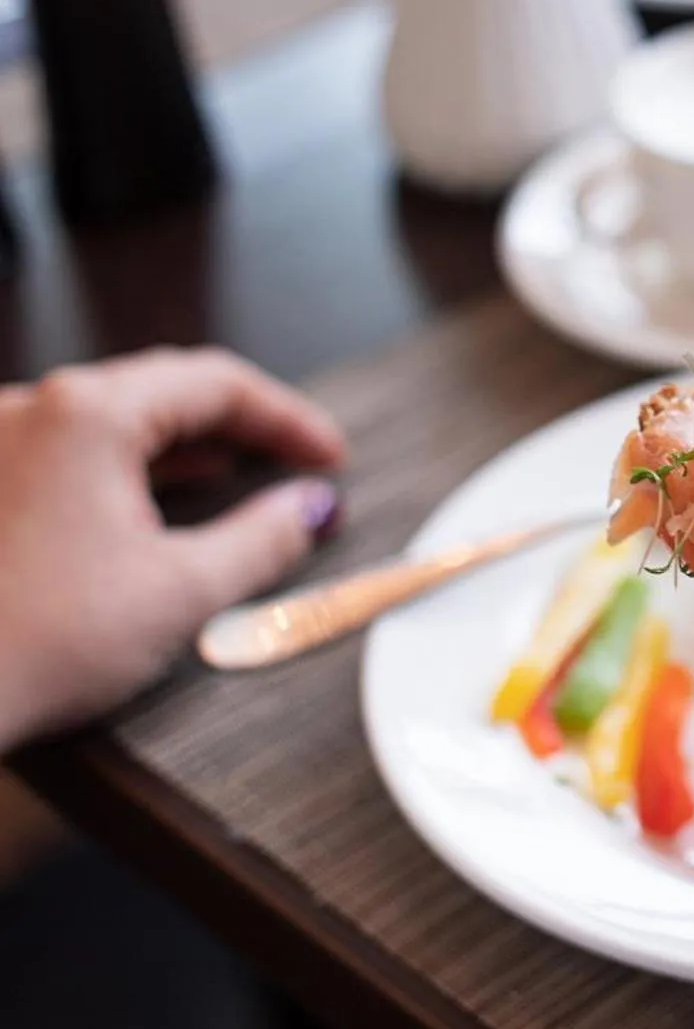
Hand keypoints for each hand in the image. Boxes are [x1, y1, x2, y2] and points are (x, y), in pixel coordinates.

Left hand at [0, 348, 347, 749]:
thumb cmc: (26, 646)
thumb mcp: (180, 593)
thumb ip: (263, 540)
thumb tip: (309, 509)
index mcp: (88, 414)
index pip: (217, 382)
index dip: (289, 418)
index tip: (329, 456)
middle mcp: (29, 410)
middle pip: (162, 389)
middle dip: (241, 426)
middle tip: (298, 464)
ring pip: (111, 419)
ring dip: (183, 444)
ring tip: (237, 479)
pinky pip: (66, 450)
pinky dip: (126, 465)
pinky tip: (153, 499)